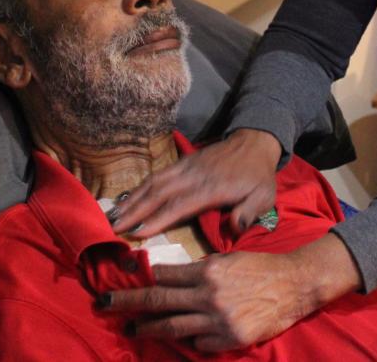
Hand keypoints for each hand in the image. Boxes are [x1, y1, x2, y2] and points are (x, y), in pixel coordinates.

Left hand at [105, 236, 359, 352]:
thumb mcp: (229, 260)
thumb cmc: (261, 268)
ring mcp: (217, 320)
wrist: (294, 285)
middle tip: (103, 302)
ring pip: (172, 326)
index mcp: (207, 270)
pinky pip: (199, 343)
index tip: (124, 276)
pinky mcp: (228, 339)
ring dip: (147, 328)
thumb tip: (173, 277)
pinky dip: (189, 340)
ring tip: (131, 329)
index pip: (165, 275)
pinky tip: (182, 338)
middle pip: (159, 300)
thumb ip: (201, 270)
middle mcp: (208, 295)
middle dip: (128, 301)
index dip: (143, 276)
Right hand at [112, 129, 280, 238]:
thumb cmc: (258, 176)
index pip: (179, 205)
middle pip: (158, 194)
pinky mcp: (183, 162)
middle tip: (112, 229)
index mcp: (212, 188)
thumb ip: (249, 212)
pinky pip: (158, 175)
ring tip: (112, 216)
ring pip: (153, 183)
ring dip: (132, 200)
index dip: (156, 219)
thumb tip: (235, 228)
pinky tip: (128, 200)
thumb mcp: (264, 196)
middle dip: (134, 212)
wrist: (254, 143)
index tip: (136, 234)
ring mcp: (186, 167)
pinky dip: (140, 187)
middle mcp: (193, 176)